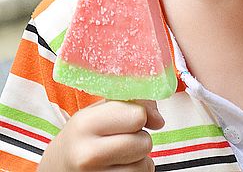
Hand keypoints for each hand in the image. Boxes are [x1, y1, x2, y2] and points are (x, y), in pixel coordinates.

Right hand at [38, 99, 163, 170]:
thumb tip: (159, 121)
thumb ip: (130, 104)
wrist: (57, 169)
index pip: (137, 115)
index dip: (140, 114)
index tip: (131, 118)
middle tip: (124, 138)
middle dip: (140, 138)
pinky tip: (119, 168)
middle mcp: (88, 154)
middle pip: (144, 142)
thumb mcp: (98, 111)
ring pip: (145, 164)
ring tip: (119, 155)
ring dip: (139, 159)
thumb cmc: (83, 136)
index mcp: (85, 124)